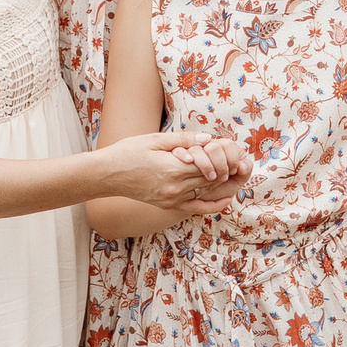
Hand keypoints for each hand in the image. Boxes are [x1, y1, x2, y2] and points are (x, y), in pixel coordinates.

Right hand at [98, 131, 250, 211]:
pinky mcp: (168, 205)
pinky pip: (196, 208)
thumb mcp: (155, 139)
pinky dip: (213, 204)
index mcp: (173, 168)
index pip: (209, 165)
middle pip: (211, 179)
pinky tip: (226, 198)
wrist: (107, 175)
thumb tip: (209, 139)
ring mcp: (172, 199)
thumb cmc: (129, 152)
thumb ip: (184, 139)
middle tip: (239, 159)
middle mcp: (175, 188)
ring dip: (221, 182)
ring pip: (206, 192)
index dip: (223, 157)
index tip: (231, 148)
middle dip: (226, 168)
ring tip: (234, 171)